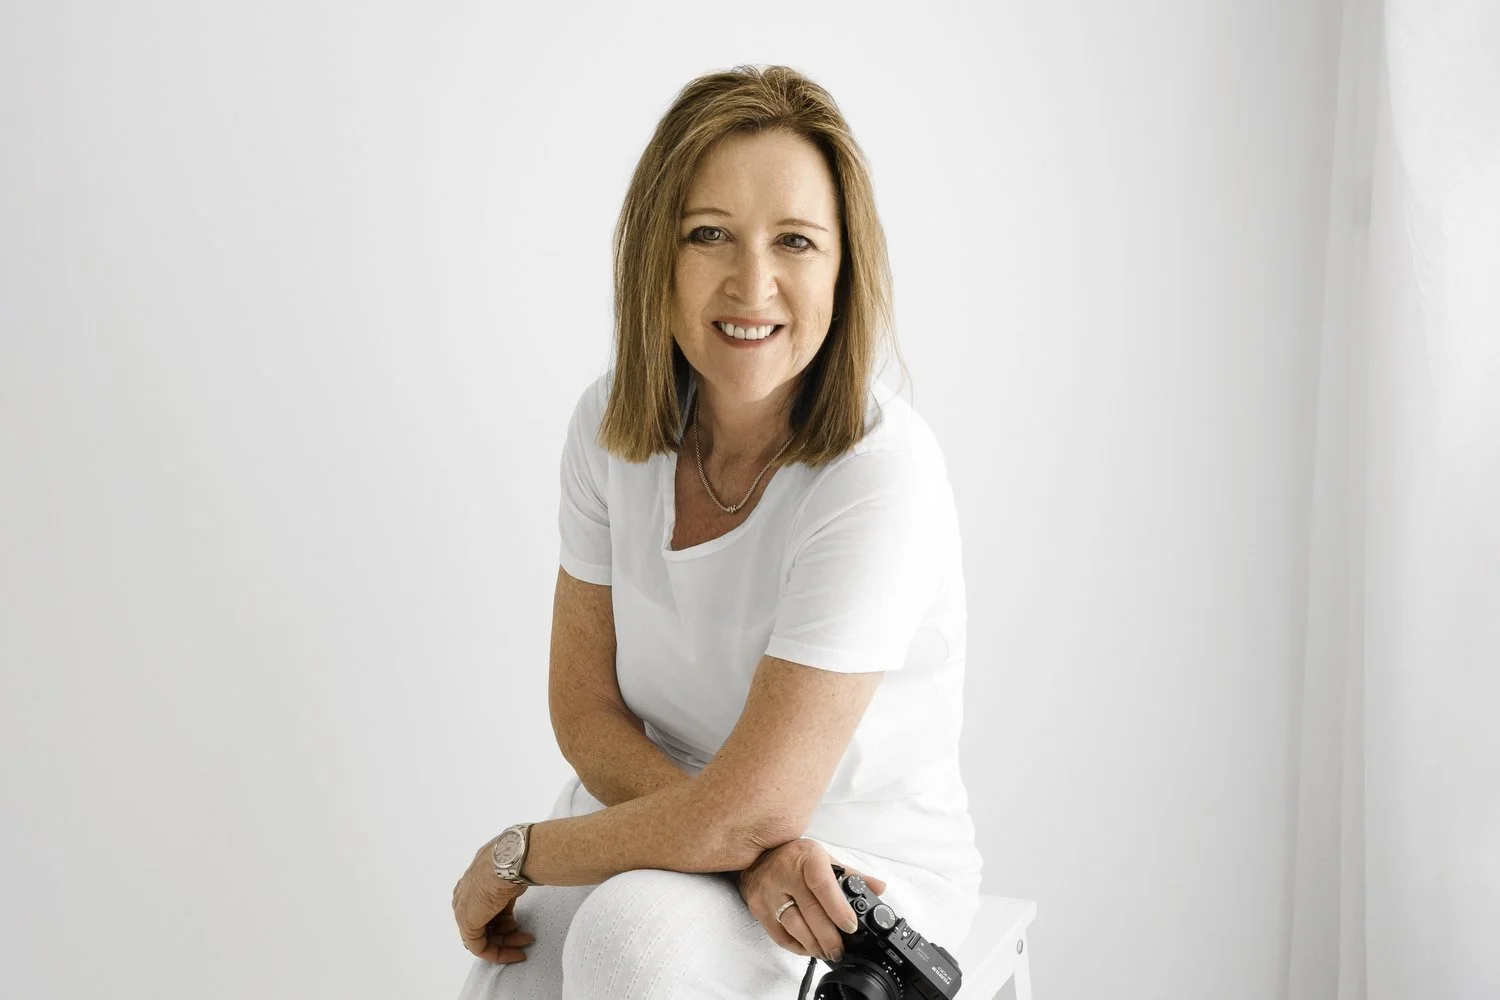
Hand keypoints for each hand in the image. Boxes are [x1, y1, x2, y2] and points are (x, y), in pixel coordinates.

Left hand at [452, 841, 535, 963]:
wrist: (509, 862)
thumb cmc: (514, 863)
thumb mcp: (510, 877)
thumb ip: (506, 890)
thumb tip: (514, 892)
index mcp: (472, 882)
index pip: (485, 909)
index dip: (504, 920)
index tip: (520, 926)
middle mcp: (464, 896)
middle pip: (485, 923)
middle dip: (508, 933)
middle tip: (527, 937)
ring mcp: (464, 910)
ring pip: (485, 936)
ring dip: (508, 942)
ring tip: (526, 940)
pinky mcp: (467, 924)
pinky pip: (480, 946)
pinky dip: (498, 953)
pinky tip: (516, 953)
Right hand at [737, 838, 887, 963]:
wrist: (756, 854)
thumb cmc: (794, 858)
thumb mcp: (823, 858)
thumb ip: (852, 875)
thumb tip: (879, 887)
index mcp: (807, 858)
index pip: (823, 885)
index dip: (838, 908)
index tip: (850, 926)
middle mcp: (785, 874)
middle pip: (810, 912)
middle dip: (829, 937)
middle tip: (840, 950)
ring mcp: (769, 892)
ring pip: (794, 926)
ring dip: (814, 945)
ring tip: (827, 952)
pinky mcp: (759, 908)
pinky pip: (780, 935)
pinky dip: (797, 947)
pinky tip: (809, 948)